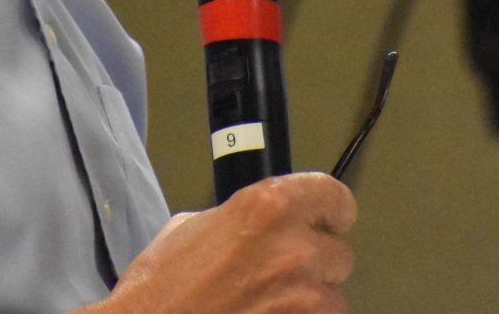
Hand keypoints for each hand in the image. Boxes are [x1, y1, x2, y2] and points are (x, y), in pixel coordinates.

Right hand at [96, 172, 357, 313]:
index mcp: (268, 207)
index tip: (331, 218)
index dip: (332, 210)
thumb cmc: (160, 289)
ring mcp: (302, 299)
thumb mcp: (192, 228)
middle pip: (338, 254)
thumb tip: (258, 228)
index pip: (334, 196)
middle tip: (281, 274)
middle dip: (314, 264)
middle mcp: (294, 249)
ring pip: (333, 299)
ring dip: (310, 302)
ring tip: (271, 305)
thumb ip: (238, 220)